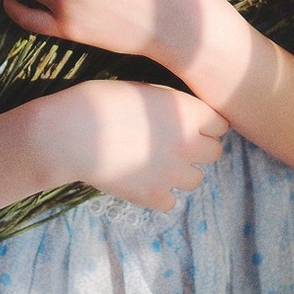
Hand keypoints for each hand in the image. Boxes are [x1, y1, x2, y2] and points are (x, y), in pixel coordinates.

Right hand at [39, 78, 227, 210]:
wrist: (72, 133)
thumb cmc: (103, 101)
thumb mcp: (146, 91)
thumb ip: (174, 107)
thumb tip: (188, 119)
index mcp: (188, 113)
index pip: (220, 125)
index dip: (205, 123)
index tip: (190, 123)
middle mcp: (188, 144)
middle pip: (215, 152)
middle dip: (199, 147)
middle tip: (174, 143)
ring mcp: (172, 174)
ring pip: (196, 179)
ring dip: (182, 172)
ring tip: (158, 162)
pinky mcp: (153, 196)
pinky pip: (171, 201)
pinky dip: (161, 194)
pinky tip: (143, 179)